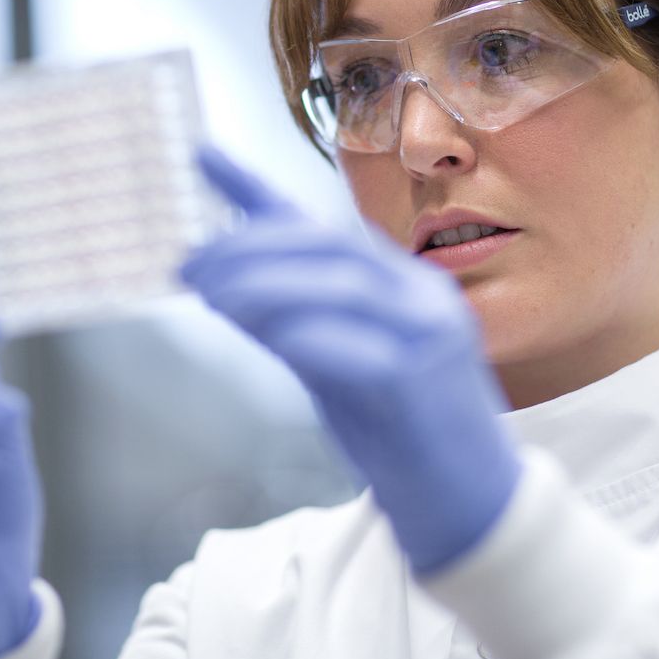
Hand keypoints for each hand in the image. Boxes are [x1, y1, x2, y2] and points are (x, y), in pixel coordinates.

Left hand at [180, 145, 520, 573]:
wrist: (466, 503)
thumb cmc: (398, 430)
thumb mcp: (336, 361)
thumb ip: (295, 317)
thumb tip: (227, 282)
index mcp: (402, 283)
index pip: (323, 225)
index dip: (260, 189)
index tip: (203, 154)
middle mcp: (421, 295)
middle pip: (330, 244)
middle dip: (251, 247)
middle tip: (193, 265)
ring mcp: (429, 334)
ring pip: (341, 285)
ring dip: (268, 286)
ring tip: (216, 299)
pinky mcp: (424, 383)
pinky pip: (360, 347)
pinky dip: (307, 336)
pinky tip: (269, 338)